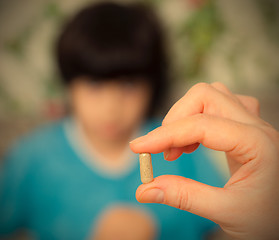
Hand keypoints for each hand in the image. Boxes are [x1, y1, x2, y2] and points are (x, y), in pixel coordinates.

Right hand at [130, 82, 278, 238]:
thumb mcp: (228, 213)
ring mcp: (252, 122)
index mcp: (257, 143)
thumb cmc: (270, 218)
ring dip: (185, 116)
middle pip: (206, 96)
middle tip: (162, 150)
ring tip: (176, 148)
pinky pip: (217, 106)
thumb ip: (185, 197)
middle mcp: (256, 125)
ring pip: (211, 95)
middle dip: (175, 118)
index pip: (201, 126)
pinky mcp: (245, 127)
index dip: (164, 135)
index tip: (138, 148)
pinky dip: (195, 119)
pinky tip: (191, 142)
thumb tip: (145, 190)